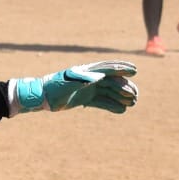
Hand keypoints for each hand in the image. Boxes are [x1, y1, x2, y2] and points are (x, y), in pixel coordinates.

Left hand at [11, 60, 139, 113]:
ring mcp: (88, 89)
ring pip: (109, 92)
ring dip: (121, 97)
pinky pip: (102, 102)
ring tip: (133, 103)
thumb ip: (83, 79)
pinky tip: (122, 111)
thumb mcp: (68, 83)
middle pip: (112, 82)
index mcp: (87, 72)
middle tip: (136, 95)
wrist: (42, 97)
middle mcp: (90, 79)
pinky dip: (112, 106)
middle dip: (125, 87)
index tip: (135, 70)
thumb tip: (99, 76)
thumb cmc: (54, 87)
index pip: (108, 68)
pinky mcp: (85, 99)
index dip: (122, 69)